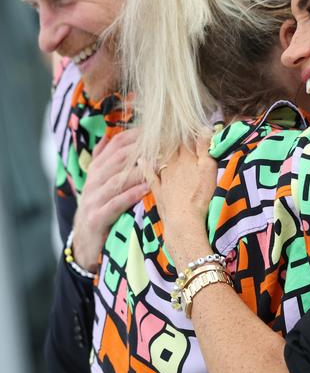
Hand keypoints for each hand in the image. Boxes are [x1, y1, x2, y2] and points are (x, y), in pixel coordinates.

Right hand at [72, 128, 148, 271]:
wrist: (84, 244)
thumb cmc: (99, 209)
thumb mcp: (100, 183)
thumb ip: (104, 160)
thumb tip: (109, 136)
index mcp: (97, 170)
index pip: (115, 144)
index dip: (135, 135)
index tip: (156, 129)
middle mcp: (93, 181)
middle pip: (117, 159)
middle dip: (140, 149)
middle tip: (163, 144)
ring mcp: (93, 200)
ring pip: (116, 180)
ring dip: (138, 171)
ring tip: (159, 165)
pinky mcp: (96, 218)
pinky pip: (114, 204)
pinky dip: (130, 195)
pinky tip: (146, 189)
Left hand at [147, 135, 215, 261]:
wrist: (184, 221)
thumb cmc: (200, 196)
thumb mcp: (209, 170)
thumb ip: (205, 149)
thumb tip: (204, 128)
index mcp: (187, 157)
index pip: (186, 137)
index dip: (187, 130)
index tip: (188, 123)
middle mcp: (172, 164)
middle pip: (171, 145)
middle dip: (173, 136)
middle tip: (172, 128)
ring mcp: (163, 177)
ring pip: (160, 157)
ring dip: (160, 147)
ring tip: (159, 139)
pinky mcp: (158, 190)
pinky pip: (149, 175)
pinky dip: (145, 166)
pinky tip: (140, 159)